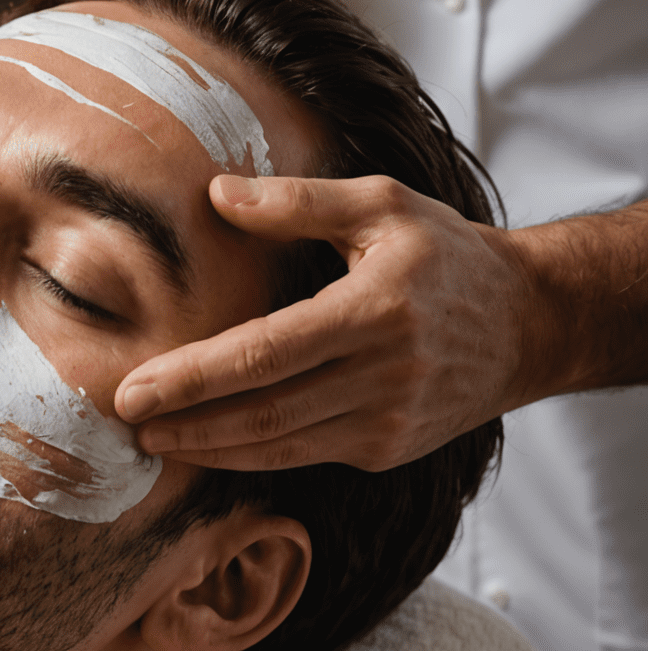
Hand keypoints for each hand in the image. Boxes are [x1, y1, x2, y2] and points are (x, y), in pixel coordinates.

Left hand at [116, 174, 543, 471]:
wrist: (528, 325)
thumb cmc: (444, 255)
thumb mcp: (383, 205)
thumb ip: (299, 202)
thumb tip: (217, 194)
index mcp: (375, 311)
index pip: (265, 352)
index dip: (194, 377)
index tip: (135, 388)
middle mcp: (384, 376)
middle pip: (263, 410)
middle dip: (185, 422)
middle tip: (122, 421)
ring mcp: (388, 423)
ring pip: (279, 446)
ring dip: (208, 449)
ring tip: (151, 440)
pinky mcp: (387, 450)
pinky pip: (303, 455)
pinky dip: (249, 456)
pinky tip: (205, 446)